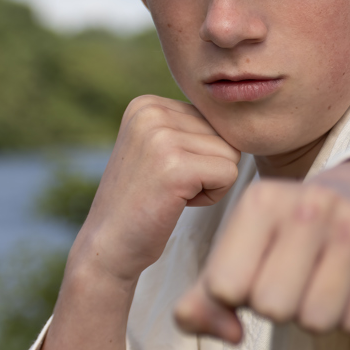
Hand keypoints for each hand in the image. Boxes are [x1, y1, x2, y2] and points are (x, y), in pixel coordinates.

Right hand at [68, 95, 240, 285]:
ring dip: (211, 182)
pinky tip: (179, 203)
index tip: (166, 172)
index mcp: (148, 103)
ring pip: (231, 154)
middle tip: (170, 187)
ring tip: (173, 194)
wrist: (109, 245)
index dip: (201, 155)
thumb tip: (240, 116)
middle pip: (225, 135)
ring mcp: (161, 137)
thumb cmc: (144, 202)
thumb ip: (191, 127)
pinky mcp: (176, 166)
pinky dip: (213, 196)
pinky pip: (229, 174)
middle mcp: (151, 111)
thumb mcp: (159, 148)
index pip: (213, 120)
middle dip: (209, 168)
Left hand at [174, 157, 349, 341]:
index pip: (224, 288)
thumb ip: (205, 297)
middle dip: (280, 306)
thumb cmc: (294, 233)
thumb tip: (228, 334)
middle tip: (297, 276)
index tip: (260, 269)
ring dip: (316, 313)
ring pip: (316, 321)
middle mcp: (311, 205)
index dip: (240, 293)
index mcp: (262, 199)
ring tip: (325, 278)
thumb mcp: (242, 249)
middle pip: (271, 308)